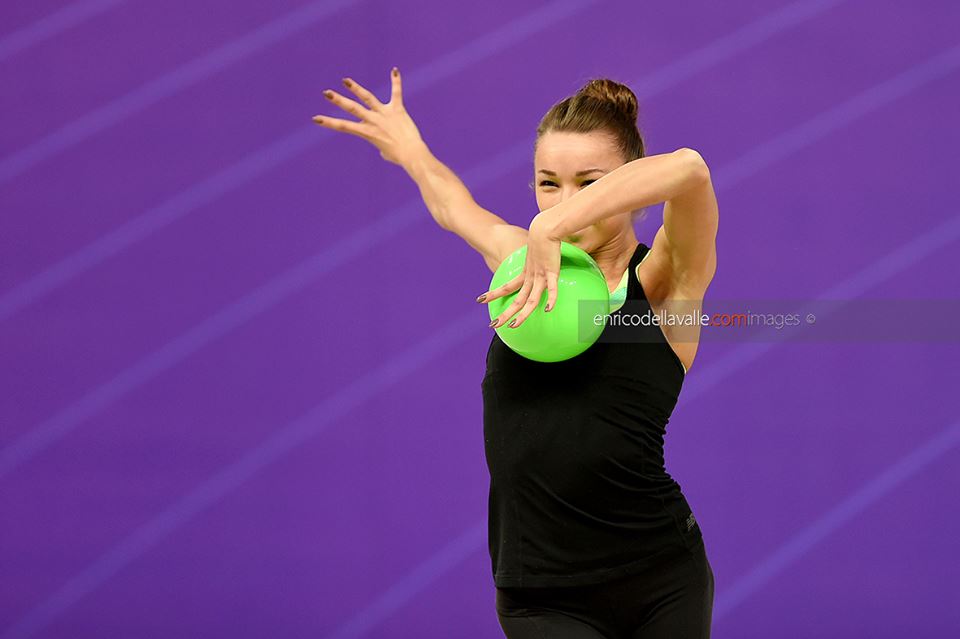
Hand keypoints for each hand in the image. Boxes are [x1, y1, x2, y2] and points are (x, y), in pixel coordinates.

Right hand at [312, 67, 425, 165]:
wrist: (412, 154)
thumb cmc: (399, 156)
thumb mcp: (384, 150)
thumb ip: (380, 142)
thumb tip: (383, 142)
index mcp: (367, 132)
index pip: (343, 126)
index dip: (329, 122)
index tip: (316, 118)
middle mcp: (373, 121)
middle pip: (352, 108)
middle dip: (338, 101)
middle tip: (326, 93)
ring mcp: (384, 114)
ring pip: (368, 98)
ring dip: (356, 88)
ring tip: (346, 80)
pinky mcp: (398, 110)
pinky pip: (396, 93)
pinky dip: (396, 81)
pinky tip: (394, 70)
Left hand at [477, 211, 561, 328]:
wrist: (546, 226)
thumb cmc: (543, 237)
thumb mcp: (538, 253)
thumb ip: (539, 261)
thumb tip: (542, 260)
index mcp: (525, 273)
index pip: (507, 287)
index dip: (494, 294)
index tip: (481, 300)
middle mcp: (530, 276)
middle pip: (516, 299)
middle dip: (504, 313)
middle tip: (493, 325)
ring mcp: (540, 275)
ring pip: (530, 299)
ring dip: (521, 314)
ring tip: (513, 326)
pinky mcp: (551, 271)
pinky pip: (552, 288)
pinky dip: (551, 299)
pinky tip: (548, 310)